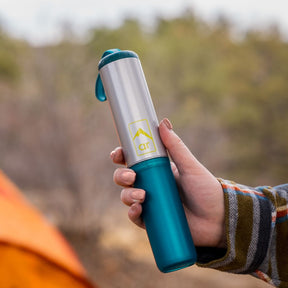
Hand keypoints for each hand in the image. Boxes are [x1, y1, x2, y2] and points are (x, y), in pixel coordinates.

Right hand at [111, 118, 225, 247]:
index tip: (117, 154)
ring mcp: (150, 203)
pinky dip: (132, 214)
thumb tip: (163, 122)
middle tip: (132, 177)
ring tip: (142, 196)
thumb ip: (175, 145)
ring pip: (127, 197)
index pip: (132, 161)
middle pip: (124, 179)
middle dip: (121, 176)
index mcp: (156, 170)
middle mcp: (150, 185)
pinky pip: (135, 217)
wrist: (218, 218)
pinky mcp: (152, 221)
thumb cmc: (205, 189)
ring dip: (128, 195)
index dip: (121, 156)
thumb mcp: (190, 166)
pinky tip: (138, 210)